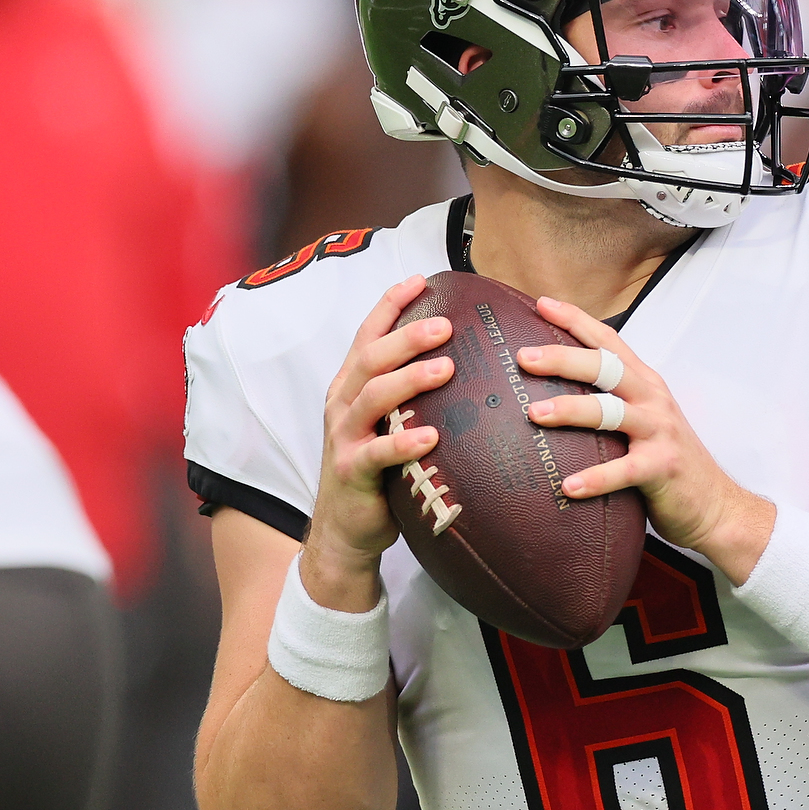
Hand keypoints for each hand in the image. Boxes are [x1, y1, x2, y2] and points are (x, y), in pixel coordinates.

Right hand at [302, 277, 453, 607]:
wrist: (346, 529)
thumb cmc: (379, 470)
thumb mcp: (390, 422)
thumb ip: (413, 394)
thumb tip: (466, 360)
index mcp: (352, 385)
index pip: (367, 334)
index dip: (390, 304)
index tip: (420, 280)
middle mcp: (342, 403)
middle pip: (371, 358)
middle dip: (407, 336)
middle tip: (446, 324)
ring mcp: (344, 437)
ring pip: (371, 397)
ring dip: (409, 379)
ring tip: (445, 368)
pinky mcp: (351, 472)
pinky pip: (377, 454)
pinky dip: (403, 443)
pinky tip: (432, 437)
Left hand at [517, 300, 772, 578]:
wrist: (716, 504)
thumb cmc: (666, 460)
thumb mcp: (643, 420)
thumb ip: (611, 402)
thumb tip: (554, 393)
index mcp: (645, 383)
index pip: (609, 342)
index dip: (577, 320)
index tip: (541, 303)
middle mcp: (653, 399)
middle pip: (605, 367)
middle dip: (563, 359)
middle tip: (524, 357)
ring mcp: (659, 432)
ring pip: (610, 412)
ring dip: (570, 411)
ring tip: (535, 413)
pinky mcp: (662, 468)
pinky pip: (623, 471)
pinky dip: (595, 479)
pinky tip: (567, 486)